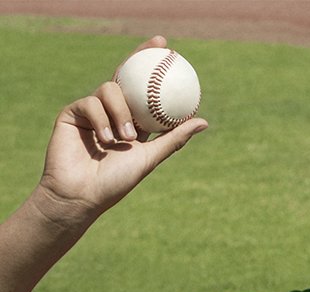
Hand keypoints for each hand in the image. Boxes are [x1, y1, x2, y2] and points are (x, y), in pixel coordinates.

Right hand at [33, 36, 207, 226]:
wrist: (82, 194)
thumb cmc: (116, 182)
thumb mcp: (150, 157)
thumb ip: (173, 138)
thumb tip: (203, 121)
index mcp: (133, 122)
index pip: (144, 89)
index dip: (153, 67)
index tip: (170, 50)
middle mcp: (113, 112)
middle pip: (126, 76)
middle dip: (141, 56)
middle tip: (160, 46)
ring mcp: (92, 110)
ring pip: (110, 90)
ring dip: (122, 112)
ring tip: (126, 138)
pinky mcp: (73, 112)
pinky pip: (91, 103)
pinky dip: (101, 120)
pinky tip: (106, 139)